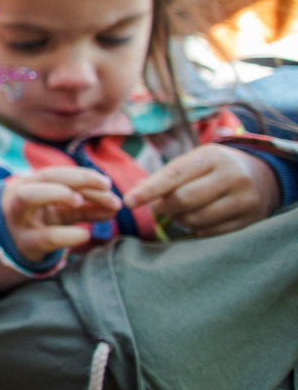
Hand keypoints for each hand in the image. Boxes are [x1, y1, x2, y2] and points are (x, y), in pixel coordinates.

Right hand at [1, 167, 119, 262]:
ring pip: (29, 196)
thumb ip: (85, 208)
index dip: (80, 175)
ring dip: (60, 194)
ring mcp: (20, 217)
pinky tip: (85, 235)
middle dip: (76, 178)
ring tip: (95, 205)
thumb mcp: (59, 213)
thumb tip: (116, 206)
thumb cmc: (37, 223)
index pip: (56, 174)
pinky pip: (44, 236)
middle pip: (44, 176)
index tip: (106, 183)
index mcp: (31, 186)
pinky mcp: (26, 243)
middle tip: (106, 186)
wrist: (7, 248)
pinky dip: (67, 235)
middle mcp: (23, 195)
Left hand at [127, 145, 280, 237]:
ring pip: (196, 219)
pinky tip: (200, 219)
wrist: (261, 176)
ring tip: (181, 212)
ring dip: (180, 220)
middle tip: (158, 208)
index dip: (149, 190)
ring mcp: (244, 199)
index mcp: (212, 157)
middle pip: (183, 200)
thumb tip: (133, 196)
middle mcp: (231, 176)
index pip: (173, 175)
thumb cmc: (213, 168)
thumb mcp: (192, 162)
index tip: (128, 201)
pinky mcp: (251, 220)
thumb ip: (164, 177)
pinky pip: (211, 233)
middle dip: (164, 207)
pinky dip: (197, 229)